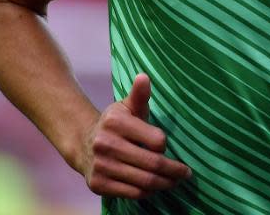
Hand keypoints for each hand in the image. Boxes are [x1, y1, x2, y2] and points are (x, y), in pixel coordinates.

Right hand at [80, 73, 191, 198]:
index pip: (156, 140)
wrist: (83, 143)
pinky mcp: (98, 185)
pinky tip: (156, 187)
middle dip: (173, 170)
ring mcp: (101, 166)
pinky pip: (132, 193)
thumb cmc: (115, 123)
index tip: (168, 147)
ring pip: (144, 181)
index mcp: (116, 122)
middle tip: (186, 173)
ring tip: (175, 181)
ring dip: (164, 184)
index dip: (165, 145)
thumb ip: (139, 94)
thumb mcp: (127, 106)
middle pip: (152, 164)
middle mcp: (106, 144)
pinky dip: (148, 192)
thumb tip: (144, 77)